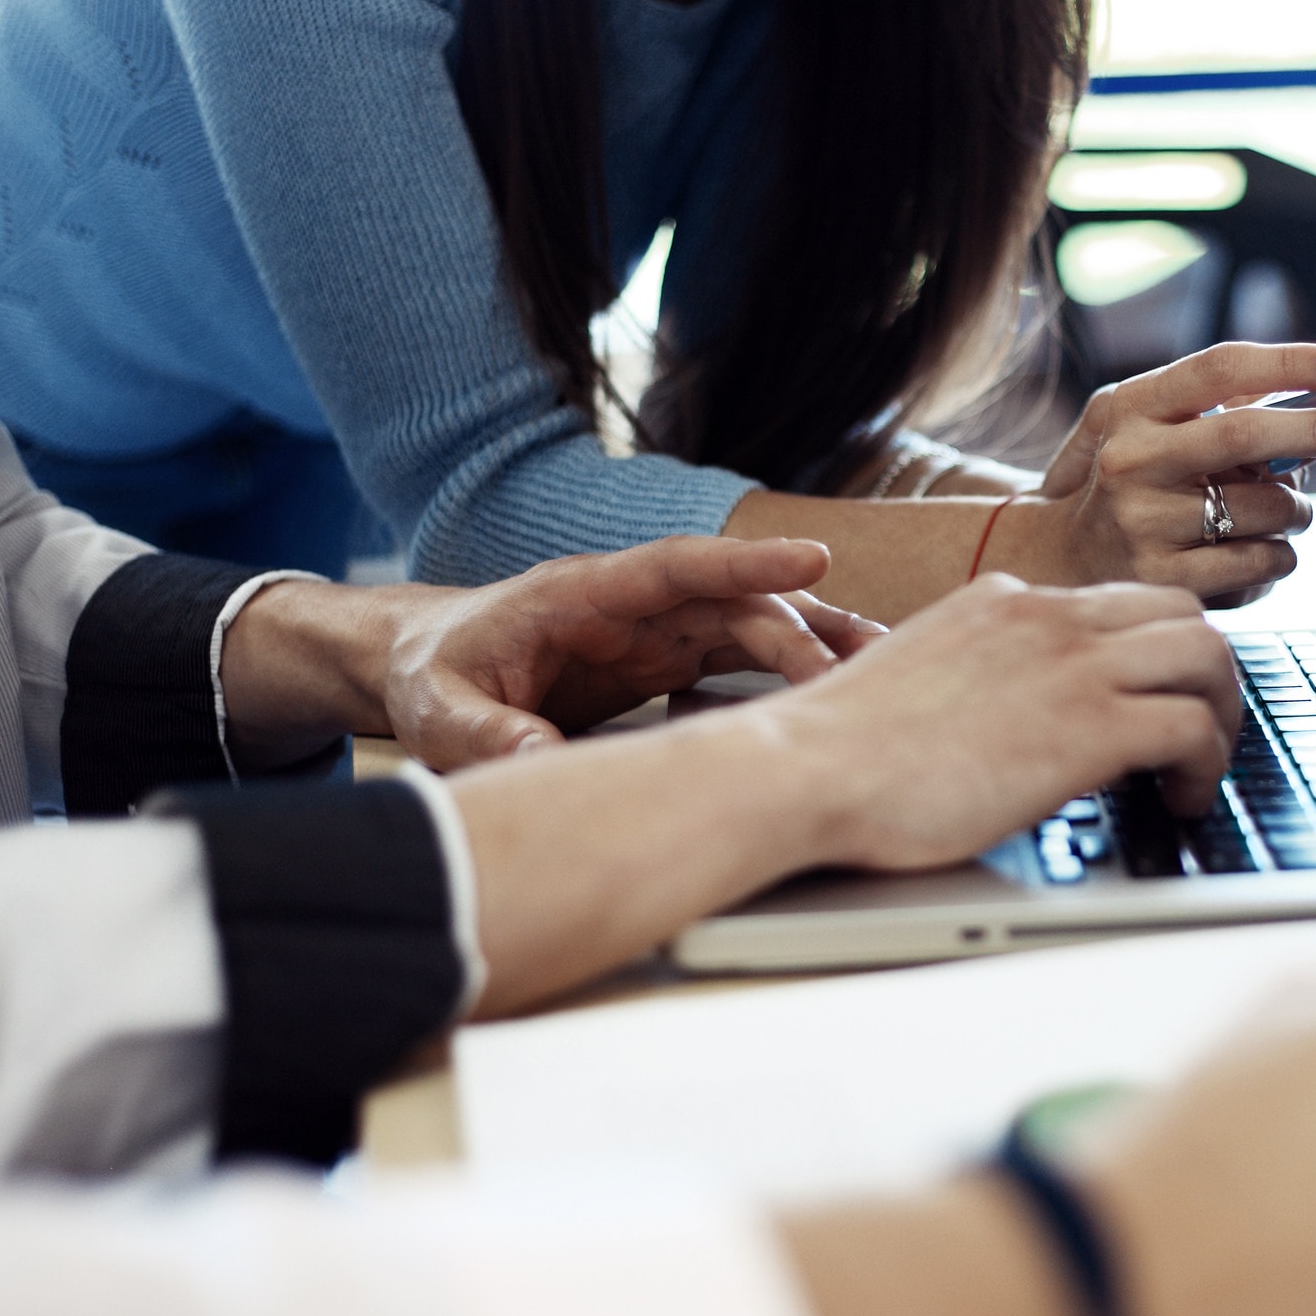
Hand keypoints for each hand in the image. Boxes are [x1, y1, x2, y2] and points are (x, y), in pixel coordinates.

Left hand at [382, 537, 883, 767]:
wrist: (426, 668)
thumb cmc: (434, 676)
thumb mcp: (441, 710)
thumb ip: (485, 733)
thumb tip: (535, 758)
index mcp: (582, 594)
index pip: (679, 567)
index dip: (748, 562)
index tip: (813, 557)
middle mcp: (634, 605)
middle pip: (735, 601)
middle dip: (801, 626)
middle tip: (859, 672)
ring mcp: (657, 630)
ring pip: (753, 624)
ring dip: (816, 641)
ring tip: (889, 665)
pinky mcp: (668, 662)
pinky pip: (744, 658)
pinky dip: (794, 669)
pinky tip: (843, 689)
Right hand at [444, 574, 1241, 1014]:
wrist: (806, 769)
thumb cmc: (841, 751)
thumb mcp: (923, 681)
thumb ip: (978, 678)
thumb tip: (1003, 717)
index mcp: (1005, 602)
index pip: (1119, 600)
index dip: (1156, 649)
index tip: (1159, 694)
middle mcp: (1047, 617)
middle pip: (1183, 612)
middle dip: (1207, 673)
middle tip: (1200, 731)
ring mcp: (1071, 665)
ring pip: (1206, 655)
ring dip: (1220, 715)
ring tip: (1201, 768)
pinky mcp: (1088, 725)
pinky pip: (1193, 725)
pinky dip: (1205, 763)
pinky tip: (1180, 798)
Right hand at [1011, 343, 1315, 603]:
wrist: (1056, 559)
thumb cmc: (1126, 482)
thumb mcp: (1150, 425)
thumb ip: (1220, 408)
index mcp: (1131, 407)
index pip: (1220, 368)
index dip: (1292, 362)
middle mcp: (1131, 461)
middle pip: (1248, 434)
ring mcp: (1145, 524)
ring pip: (1270, 508)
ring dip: (1298, 510)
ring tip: (1277, 513)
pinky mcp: (1165, 580)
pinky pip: (1263, 563)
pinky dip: (1278, 557)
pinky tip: (1252, 553)